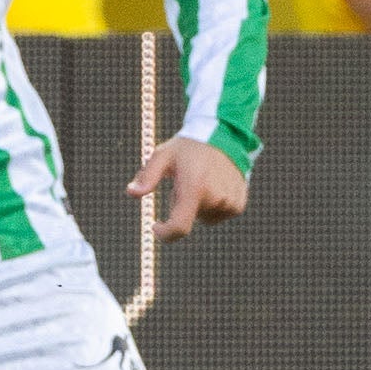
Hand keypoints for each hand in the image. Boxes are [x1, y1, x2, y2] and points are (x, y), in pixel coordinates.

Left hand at [128, 137, 246, 241]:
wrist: (225, 136)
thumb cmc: (188, 147)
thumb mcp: (163, 156)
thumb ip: (147, 176)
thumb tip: (131, 193)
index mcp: (194, 187)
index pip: (180, 226)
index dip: (166, 234)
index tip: (157, 226)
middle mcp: (215, 197)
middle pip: (190, 218)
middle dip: (182, 205)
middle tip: (184, 182)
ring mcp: (230, 202)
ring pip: (205, 218)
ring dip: (199, 206)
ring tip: (202, 181)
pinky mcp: (239, 204)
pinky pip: (219, 214)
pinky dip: (214, 205)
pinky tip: (215, 185)